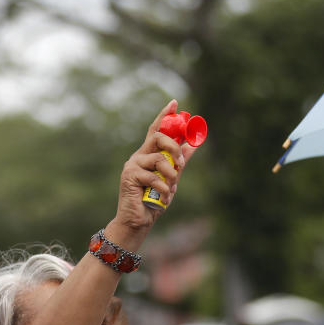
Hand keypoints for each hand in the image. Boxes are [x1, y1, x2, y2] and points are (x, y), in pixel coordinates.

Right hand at [114, 100, 198, 230]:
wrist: (138, 221)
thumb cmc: (153, 201)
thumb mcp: (171, 179)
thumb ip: (180, 162)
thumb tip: (194, 144)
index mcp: (148, 154)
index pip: (156, 129)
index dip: (165, 115)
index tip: (175, 103)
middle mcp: (139, 156)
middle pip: (157, 136)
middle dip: (174, 146)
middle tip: (181, 161)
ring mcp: (133, 165)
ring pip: (159, 158)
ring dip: (171, 174)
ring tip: (172, 188)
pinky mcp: (129, 176)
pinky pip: (153, 176)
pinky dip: (164, 188)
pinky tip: (164, 198)